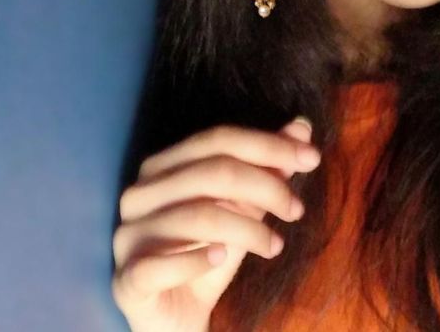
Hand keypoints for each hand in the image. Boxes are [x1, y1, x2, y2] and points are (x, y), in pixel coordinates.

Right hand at [111, 117, 319, 331]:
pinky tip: (223, 258)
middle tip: (297, 209)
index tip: (312, 158)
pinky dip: (198, 260)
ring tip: (276, 245)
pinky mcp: (127, 279)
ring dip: (249, 230)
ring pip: (199, 216)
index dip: (268, 145)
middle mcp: (139, 193)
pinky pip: (163, 264)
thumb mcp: (244, 209)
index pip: (218, 139)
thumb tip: (302, 128)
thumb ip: (267, 166)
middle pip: (212, 172)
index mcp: (162, 165)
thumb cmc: (208, 252)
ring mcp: (128, 234)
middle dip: (266, 186)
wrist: (177, 317)